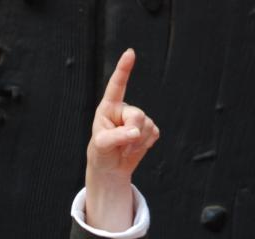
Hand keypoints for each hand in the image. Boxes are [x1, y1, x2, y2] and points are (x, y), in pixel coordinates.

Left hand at [84, 48, 159, 231]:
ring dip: (137, 142)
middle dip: (132, 133)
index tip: (130, 53)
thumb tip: (136, 132)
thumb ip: (117, 137)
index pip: (117, 86)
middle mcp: (124, 109)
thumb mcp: (102, 145)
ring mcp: (138, 119)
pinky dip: (145, 145)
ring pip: (147, 126)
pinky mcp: (148, 130)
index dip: (124, 69)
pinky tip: (134, 148)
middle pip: (138, 115)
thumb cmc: (101, 153)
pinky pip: (154, 134)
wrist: (111, 168)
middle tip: (121, 145)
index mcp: (108, 107)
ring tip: (125, 148)